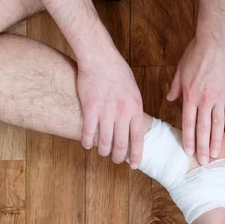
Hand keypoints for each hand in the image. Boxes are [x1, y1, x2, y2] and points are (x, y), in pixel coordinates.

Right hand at [77, 48, 144, 167]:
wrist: (100, 58)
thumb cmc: (118, 72)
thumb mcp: (134, 91)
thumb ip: (134, 109)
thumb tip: (134, 124)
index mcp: (136, 109)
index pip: (138, 138)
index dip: (137, 154)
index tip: (135, 165)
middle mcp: (122, 113)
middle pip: (121, 144)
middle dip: (119, 156)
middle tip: (116, 161)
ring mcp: (106, 112)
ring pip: (104, 141)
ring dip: (103, 150)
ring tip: (103, 153)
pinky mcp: (90, 109)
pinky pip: (88, 132)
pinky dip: (87, 141)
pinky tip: (87, 145)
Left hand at [167, 32, 224, 164]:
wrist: (216, 40)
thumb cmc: (197, 52)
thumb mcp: (181, 69)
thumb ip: (176, 87)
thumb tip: (170, 98)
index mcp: (190, 96)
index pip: (188, 123)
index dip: (189, 139)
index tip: (189, 152)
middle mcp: (204, 100)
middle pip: (203, 128)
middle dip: (203, 147)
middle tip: (204, 162)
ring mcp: (220, 97)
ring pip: (218, 124)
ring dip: (217, 140)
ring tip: (217, 153)